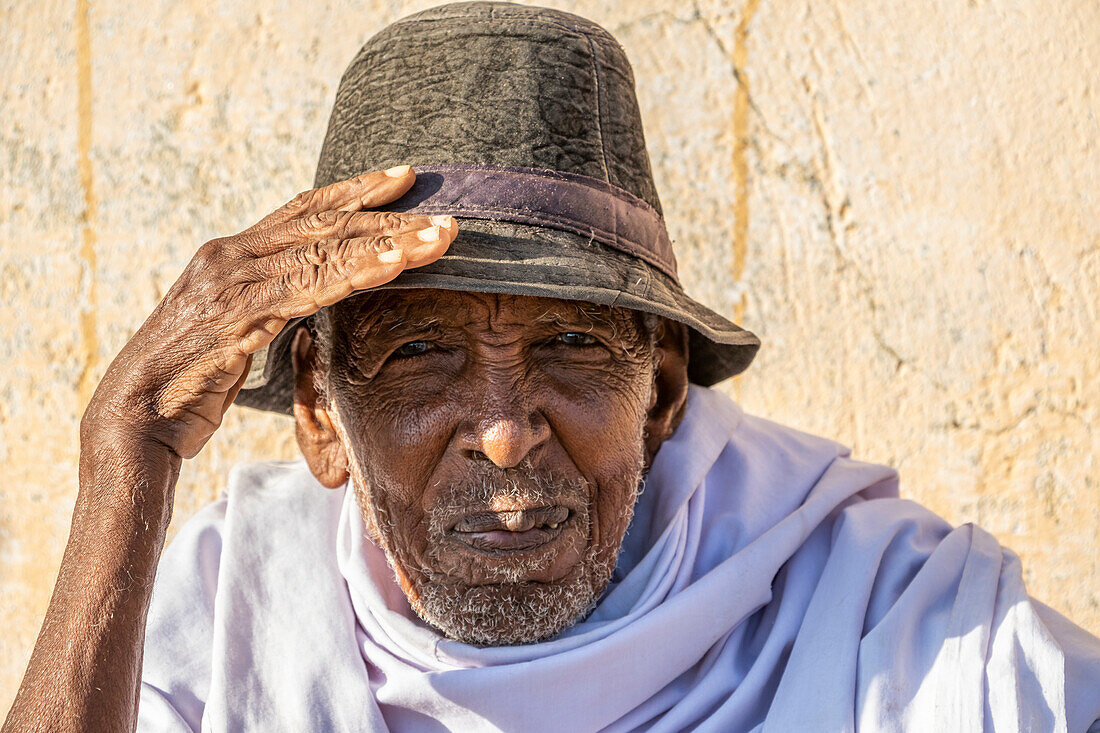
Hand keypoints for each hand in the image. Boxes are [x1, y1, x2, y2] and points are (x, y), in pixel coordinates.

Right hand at [83, 165, 455, 458]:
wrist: (134, 415)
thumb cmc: (188, 378)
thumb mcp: (235, 330)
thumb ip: (269, 304)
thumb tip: (309, 297)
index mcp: (232, 254)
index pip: (303, 210)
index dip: (354, 191)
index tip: (404, 178)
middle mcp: (231, 256)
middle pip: (324, 222)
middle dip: (387, 213)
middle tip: (443, 212)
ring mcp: (232, 282)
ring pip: (325, 250)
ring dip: (390, 242)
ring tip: (439, 237)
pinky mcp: (238, 316)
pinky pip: (311, 288)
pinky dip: (358, 273)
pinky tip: (397, 265)